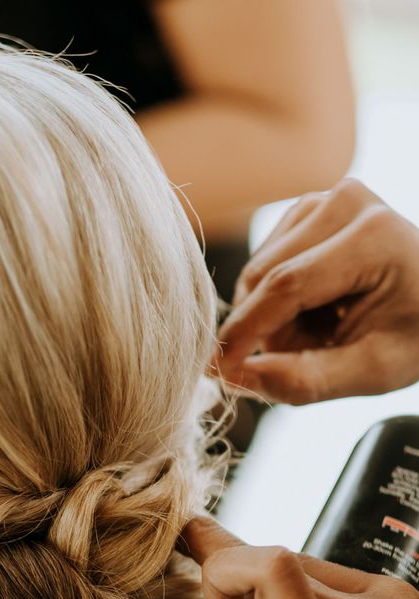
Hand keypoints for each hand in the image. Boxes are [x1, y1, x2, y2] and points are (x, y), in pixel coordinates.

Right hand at [216, 179, 418, 403]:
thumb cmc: (414, 336)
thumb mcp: (373, 371)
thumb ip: (306, 379)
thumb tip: (235, 377)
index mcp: (374, 237)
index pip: (285, 286)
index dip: (245, 332)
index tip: (219, 371)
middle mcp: (345, 202)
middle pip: (264, 278)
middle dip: (267, 329)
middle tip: (305, 358)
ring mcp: (323, 200)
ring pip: (257, 272)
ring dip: (271, 316)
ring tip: (320, 332)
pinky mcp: (307, 209)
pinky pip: (264, 263)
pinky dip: (276, 298)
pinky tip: (314, 309)